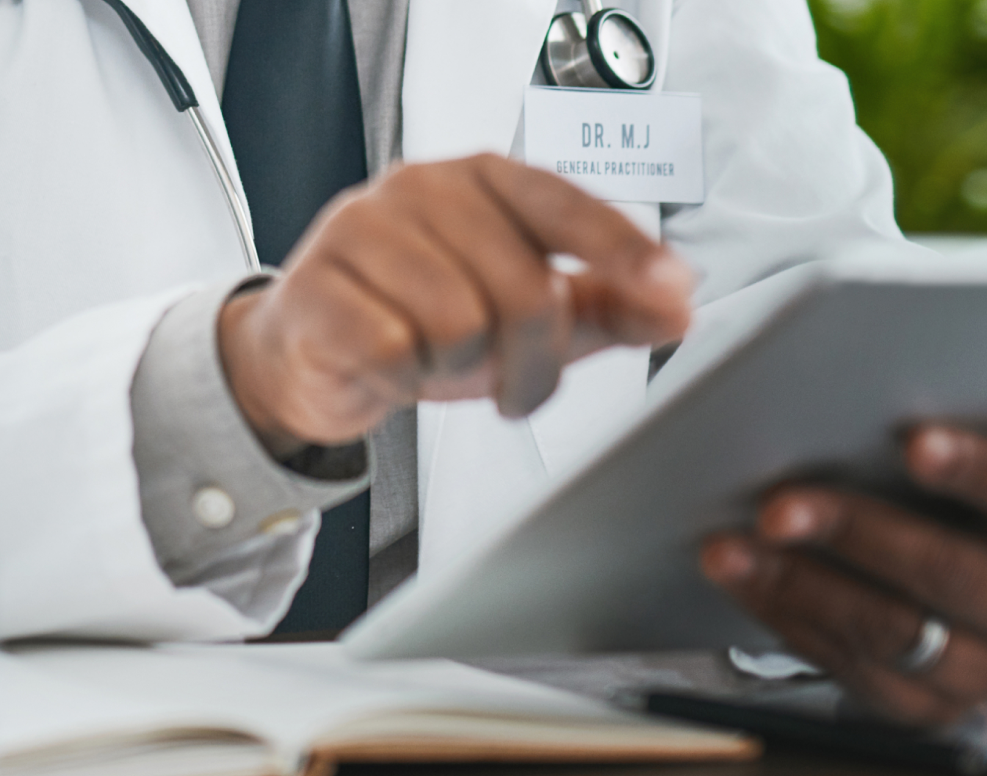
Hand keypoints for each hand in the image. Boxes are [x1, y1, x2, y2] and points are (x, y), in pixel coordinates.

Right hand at [217, 153, 696, 449]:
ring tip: (442, 367)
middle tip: (519, 386)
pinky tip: (392, 368)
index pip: (564, 204)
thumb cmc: (418, 321)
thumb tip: (677, 306)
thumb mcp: (523, 316)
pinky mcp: (315, 287)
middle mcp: (420, 189)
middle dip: (535, 360)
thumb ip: (605, 306)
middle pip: (523, 287)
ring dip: (463, 371)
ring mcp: (360, 231)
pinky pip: (395, 348)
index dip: (622, 250)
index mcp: (480, 179)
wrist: (310, 355)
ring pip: (459, 323)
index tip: (669, 289)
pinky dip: (404, 378)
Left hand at [699, 424, 986, 726]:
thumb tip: (874, 380)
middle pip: (946, 573)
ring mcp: (986, 669)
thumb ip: (953, 431)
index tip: (913, 443)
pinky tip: (741, 582)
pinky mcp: (923, 704)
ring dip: (796, 586)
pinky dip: (784, 618)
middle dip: (853, 534)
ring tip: (728, 550)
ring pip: (887, 630)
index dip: (975, 471)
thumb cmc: (973, 504)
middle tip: (777, 507)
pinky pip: (847, 665)